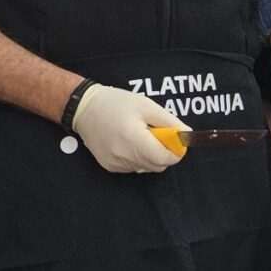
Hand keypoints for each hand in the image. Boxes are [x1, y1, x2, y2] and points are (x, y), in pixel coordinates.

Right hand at [70, 84, 186, 173]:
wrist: (84, 108)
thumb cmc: (116, 103)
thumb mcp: (147, 106)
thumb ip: (170, 122)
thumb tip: (187, 134)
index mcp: (134, 140)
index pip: (165, 158)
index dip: (176, 151)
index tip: (176, 140)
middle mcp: (124, 156)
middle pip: (158, 165)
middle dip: (164, 152)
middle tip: (157, 133)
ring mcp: (116, 164)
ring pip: (147, 167)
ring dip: (151, 155)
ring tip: (140, 135)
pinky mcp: (110, 166)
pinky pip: (134, 167)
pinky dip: (138, 157)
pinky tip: (129, 142)